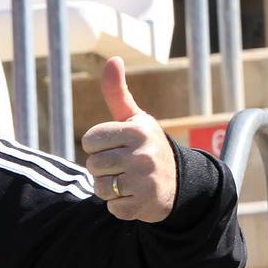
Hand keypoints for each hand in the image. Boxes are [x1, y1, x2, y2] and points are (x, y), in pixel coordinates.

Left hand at [80, 58, 176, 222]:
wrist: (178, 182)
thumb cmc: (146, 146)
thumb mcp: (135, 119)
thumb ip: (118, 93)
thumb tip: (113, 60)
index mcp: (137, 130)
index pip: (89, 140)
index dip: (97, 145)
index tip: (115, 146)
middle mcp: (143, 154)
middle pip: (92, 164)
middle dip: (102, 168)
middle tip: (122, 166)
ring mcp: (145, 180)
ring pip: (99, 187)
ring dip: (108, 188)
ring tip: (127, 181)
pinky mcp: (144, 204)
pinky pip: (112, 207)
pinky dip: (119, 205)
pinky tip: (134, 196)